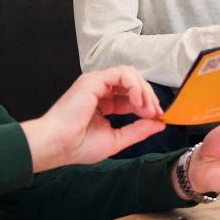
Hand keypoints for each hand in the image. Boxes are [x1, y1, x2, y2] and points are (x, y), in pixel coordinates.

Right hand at [21, 66, 164, 171]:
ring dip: (143, 89)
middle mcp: (100, 91)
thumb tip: (160, 123)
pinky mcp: (94, 80)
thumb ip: (138, 130)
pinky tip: (137, 100)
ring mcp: (96, 83)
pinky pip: (121, 73)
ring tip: (147, 107)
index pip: (131, 96)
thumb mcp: (117, 139)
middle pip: (133, 83)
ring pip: (129, 74)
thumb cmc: (79, 145)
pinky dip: (134, 85)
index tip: (158, 117)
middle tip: (156, 112)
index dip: (147, 104)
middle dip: (148, 96)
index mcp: (103, 104)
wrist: (59, 145)